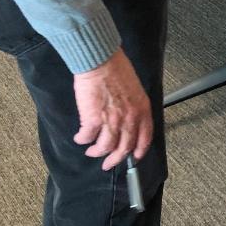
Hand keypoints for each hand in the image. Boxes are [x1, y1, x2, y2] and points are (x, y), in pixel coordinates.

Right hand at [73, 48, 152, 169]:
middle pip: (124, 148)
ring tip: (91, 151)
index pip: (145, 138)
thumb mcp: (135, 90)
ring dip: (96, 152)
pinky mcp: (93, 120)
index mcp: (142, 110)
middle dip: (114, 159)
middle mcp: (130, 118)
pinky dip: (82, 140)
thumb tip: (127, 122)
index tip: (133, 158)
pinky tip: (80, 138)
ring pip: (105, 147)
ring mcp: (112, 121)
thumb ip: (134, 108)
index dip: (139, 151)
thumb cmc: (117, 70)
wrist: (101, 62)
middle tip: (107, 164)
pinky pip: (87, 138)